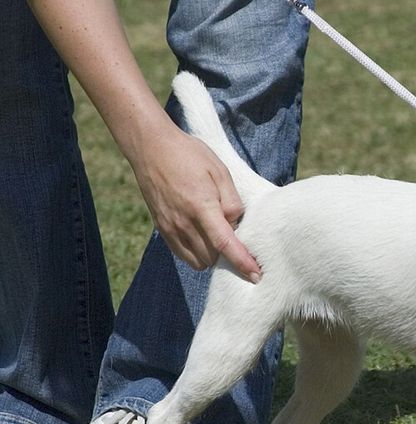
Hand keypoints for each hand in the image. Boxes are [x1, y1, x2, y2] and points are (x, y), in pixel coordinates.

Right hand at [130, 127, 261, 282]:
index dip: (242, 262)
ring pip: (199, 260)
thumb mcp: (220, 172)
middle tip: (237, 240)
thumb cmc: (190, 156)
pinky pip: (184, 255)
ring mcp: (170, 228)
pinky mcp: (162, 229)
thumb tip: (236, 225)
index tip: (256, 276)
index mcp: (202, 207)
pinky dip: (197, 254)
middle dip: (229, 255)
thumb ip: (232, 202)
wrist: (151, 148)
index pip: (225, 244)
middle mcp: (184, 222)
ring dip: (213, 256)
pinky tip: (204, 239)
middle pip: (213, 257)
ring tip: (219, 237)